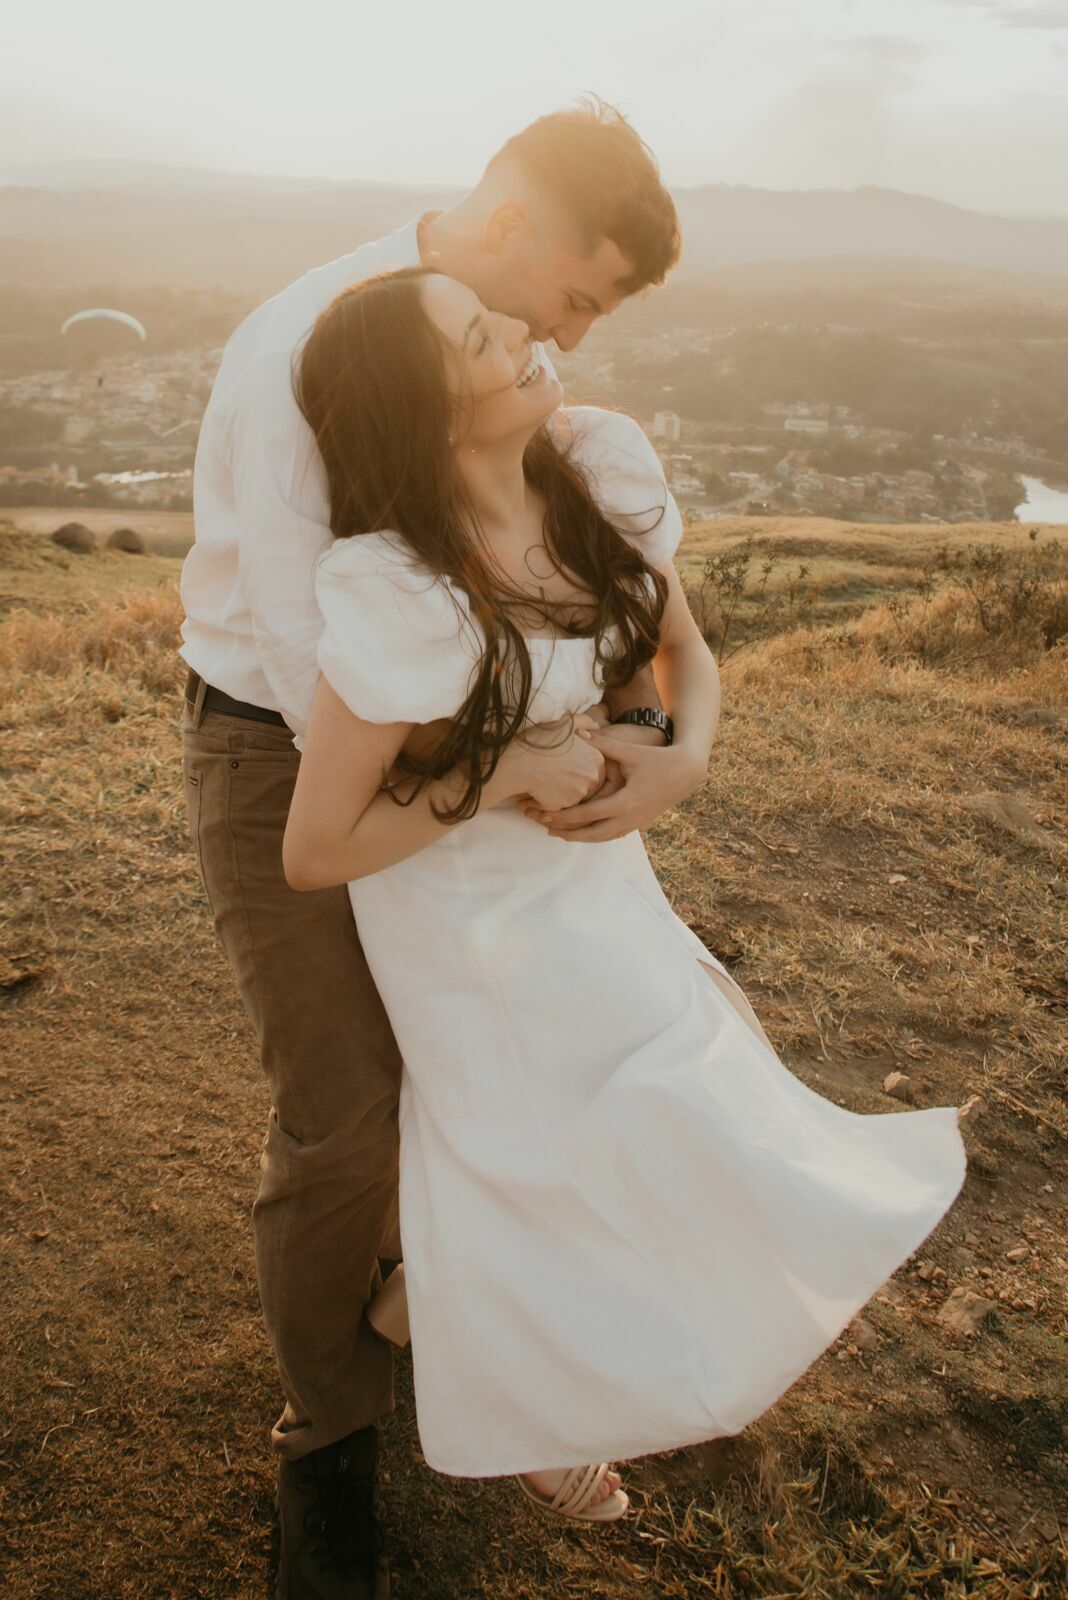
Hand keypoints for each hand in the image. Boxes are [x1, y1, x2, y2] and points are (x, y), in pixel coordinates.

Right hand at [492, 713, 604, 811]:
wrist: (519, 761)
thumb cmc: (539, 740)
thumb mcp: (564, 723)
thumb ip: (583, 722)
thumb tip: (596, 726)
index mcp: (596, 758)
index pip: (594, 769)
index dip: (579, 767)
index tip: (563, 763)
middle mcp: (592, 777)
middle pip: (587, 785)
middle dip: (572, 782)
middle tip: (552, 773)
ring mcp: (579, 794)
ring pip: (573, 797)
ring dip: (560, 793)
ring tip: (542, 781)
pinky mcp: (564, 807)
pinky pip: (559, 807)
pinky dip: (548, 801)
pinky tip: (535, 791)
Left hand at [524, 731, 706, 841]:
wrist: (686, 772)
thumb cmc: (658, 759)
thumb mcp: (631, 752)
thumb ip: (605, 745)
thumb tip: (580, 734)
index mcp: (625, 802)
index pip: (587, 814)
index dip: (564, 816)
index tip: (545, 814)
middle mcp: (629, 818)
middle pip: (591, 833)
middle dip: (566, 832)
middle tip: (544, 827)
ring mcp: (635, 824)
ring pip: (602, 838)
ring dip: (579, 837)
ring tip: (558, 833)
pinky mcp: (639, 824)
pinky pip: (612, 836)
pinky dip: (595, 836)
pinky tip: (581, 832)